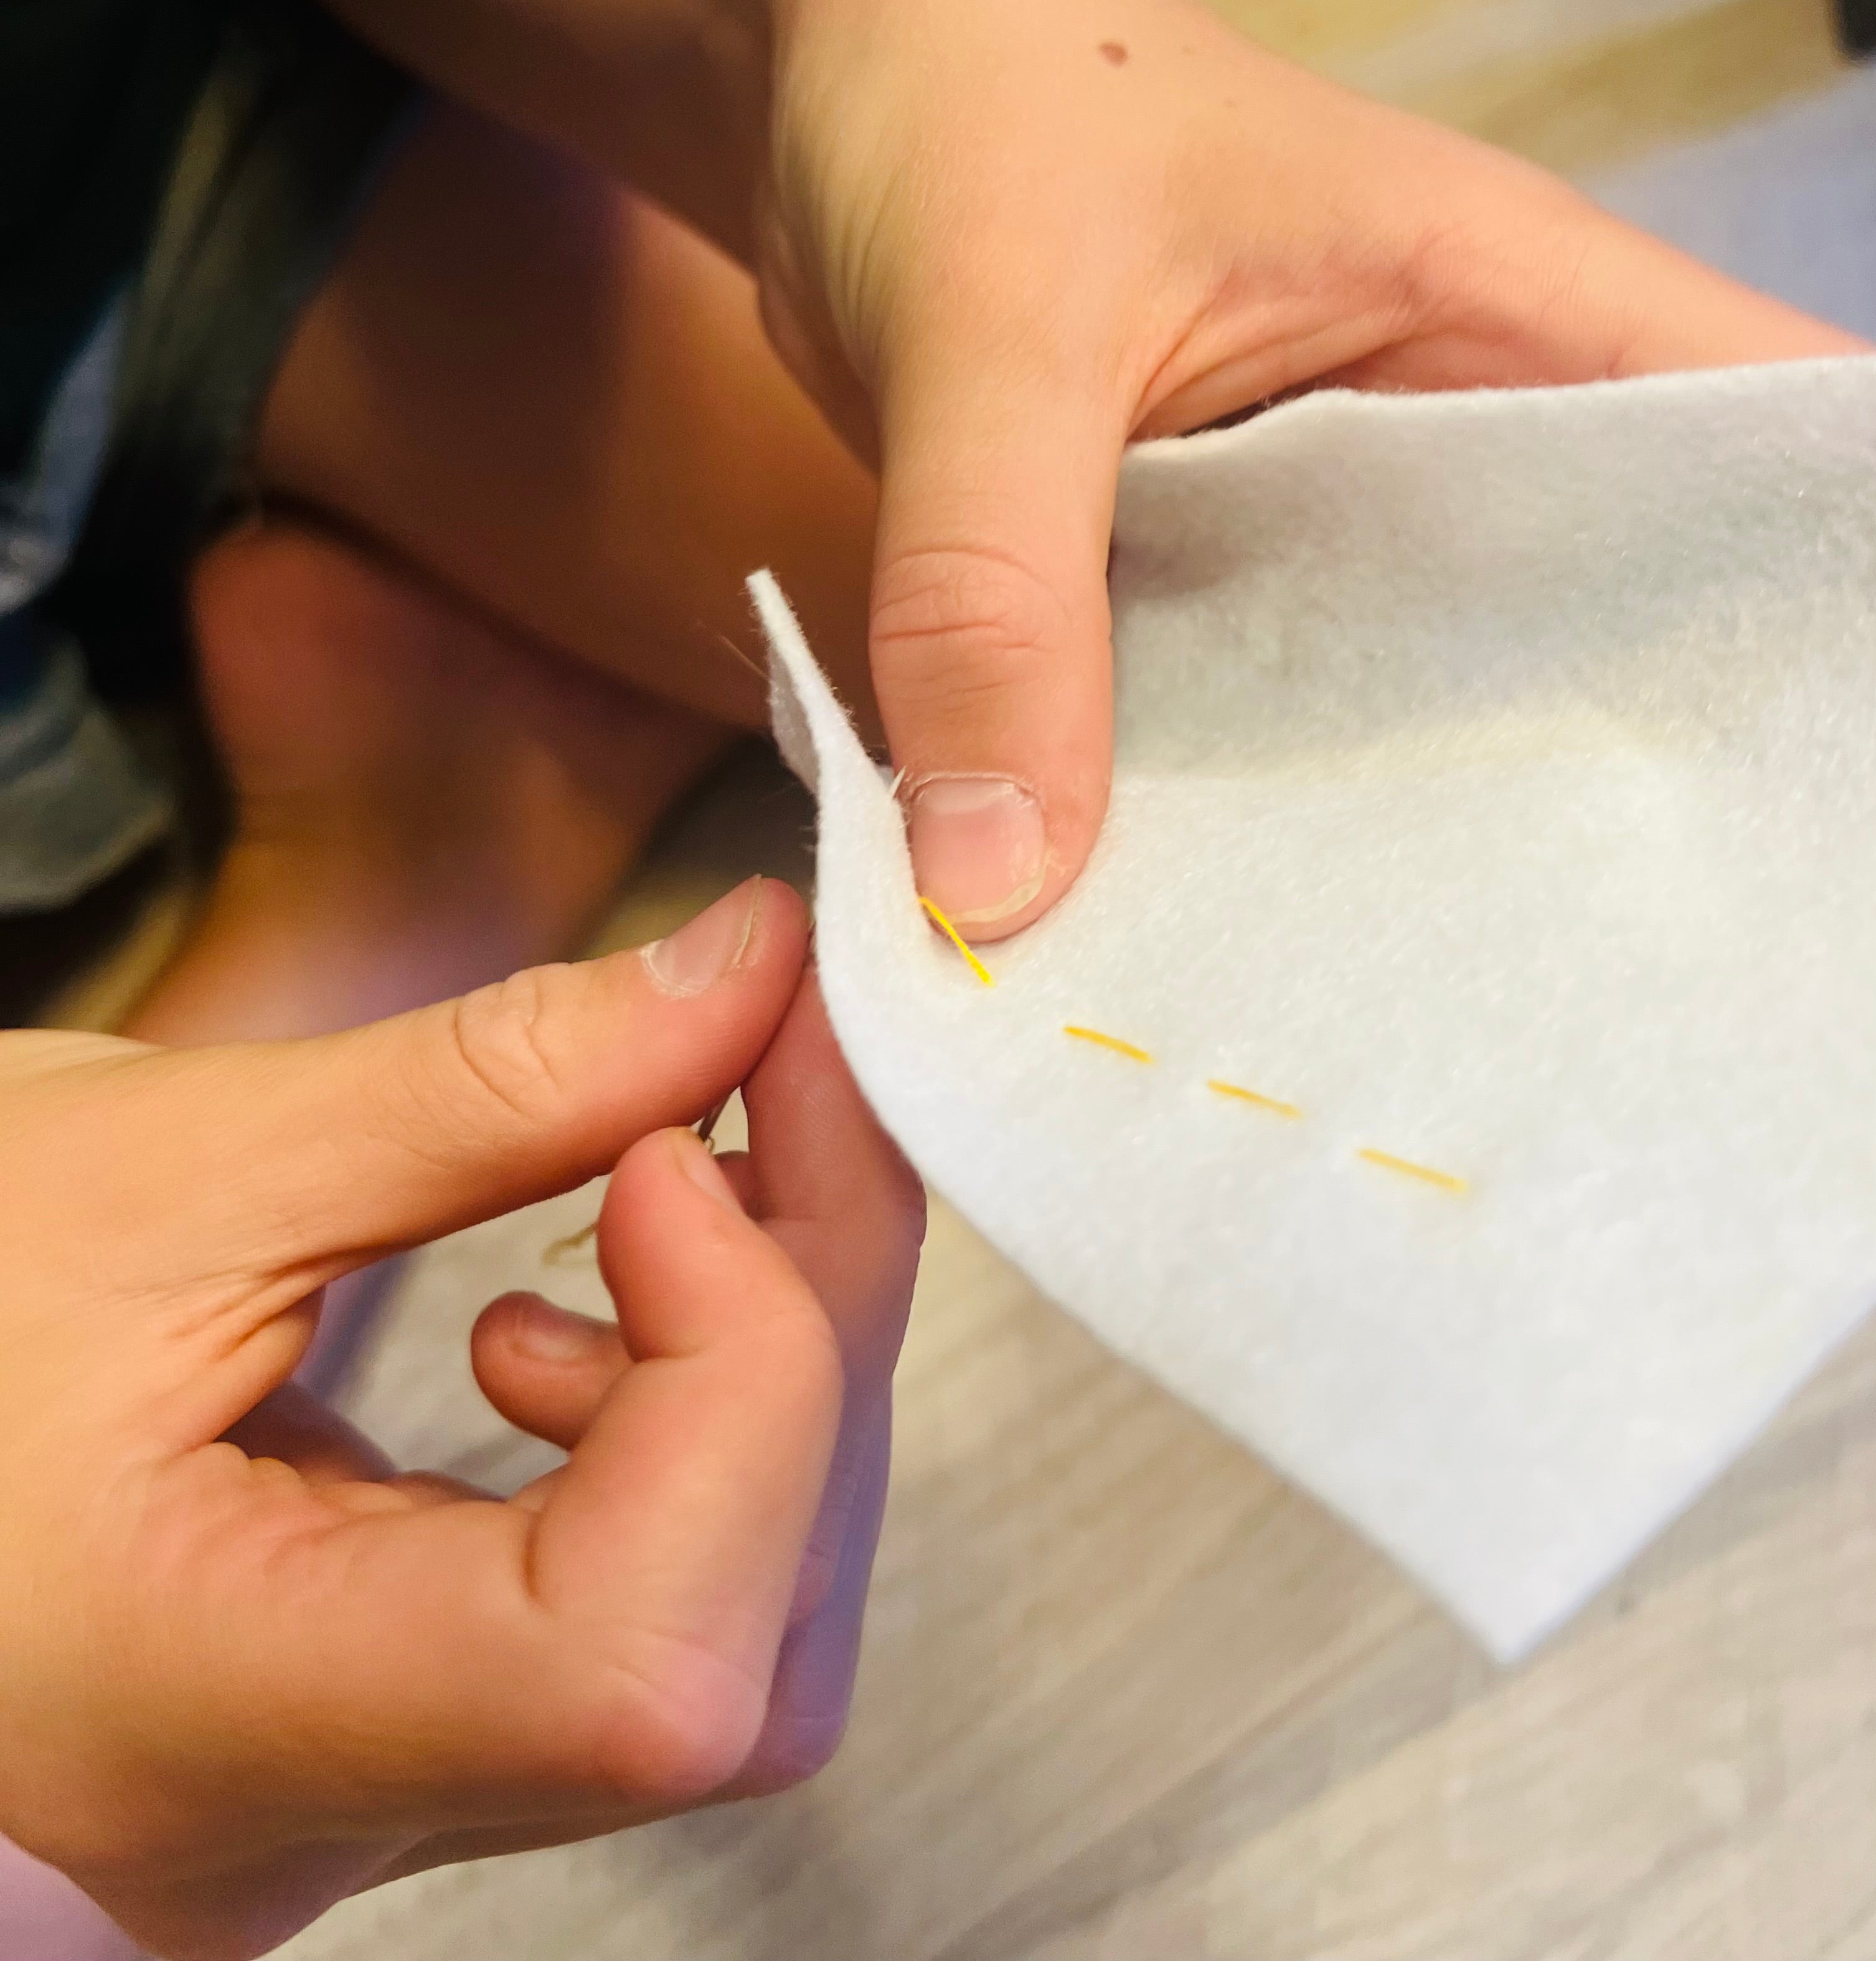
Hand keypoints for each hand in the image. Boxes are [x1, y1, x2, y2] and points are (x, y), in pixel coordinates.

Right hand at [0, 880, 922, 1960]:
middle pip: (741, 1656)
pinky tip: (550, 1317)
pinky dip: (669, 1427)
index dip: (743, 1377)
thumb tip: (749, 970)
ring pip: (729, 1647)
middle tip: (766, 1081)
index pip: (647, 1675)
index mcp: (229, 1731)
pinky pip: (636, 1611)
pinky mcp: (394, 1717)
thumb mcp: (156, 1172)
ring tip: (652, 1184)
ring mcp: (378, 1787)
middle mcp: (337, 1818)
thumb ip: (482, 1088)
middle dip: (806, 1333)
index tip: (674, 1141)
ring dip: (753, 1373)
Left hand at [754, 0, 1866, 936]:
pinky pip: (1241, 711)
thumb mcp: (993, 328)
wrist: (803, 61)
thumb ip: (996, 595)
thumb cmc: (954, 92)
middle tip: (1599, 1001)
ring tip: (1391, 1026)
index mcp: (1497, 305)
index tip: (1801, 820)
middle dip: (1593, 793)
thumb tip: (999, 885)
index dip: (1809, 607)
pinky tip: (1198, 940)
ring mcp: (1315, 504)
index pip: (1755, 443)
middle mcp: (1437, 419)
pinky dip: (1218, 809)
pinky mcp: (1194, 562)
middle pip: (1597, 624)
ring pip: (1405, 696)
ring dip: (1379, 834)